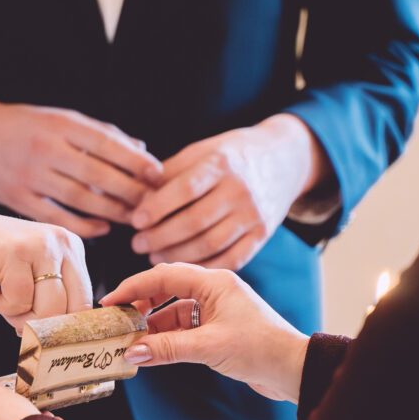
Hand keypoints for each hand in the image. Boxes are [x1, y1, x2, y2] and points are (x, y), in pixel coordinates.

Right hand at [0, 93, 161, 237]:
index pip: (106, 143)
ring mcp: (30, 175)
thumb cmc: (25, 127)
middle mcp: (45, 149)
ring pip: (80, 198)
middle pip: (97, 174)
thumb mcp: (60, 119)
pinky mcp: (18, 199)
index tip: (157, 173)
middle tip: (152, 202)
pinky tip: (102, 227)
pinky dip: (83, 224)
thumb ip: (99, 133)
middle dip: (129, 190)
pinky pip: (56, 216)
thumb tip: (141, 149)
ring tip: (133, 216)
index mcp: (59, 124)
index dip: (135, 160)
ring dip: (111, 210)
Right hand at [0, 210, 93, 328]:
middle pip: (69, 311)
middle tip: (13, 311)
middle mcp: (62, 242)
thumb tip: (65, 339)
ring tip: (0, 293)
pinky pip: (19, 301)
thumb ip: (52, 302)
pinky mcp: (16, 252)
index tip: (42, 334)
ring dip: (18, 314)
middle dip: (39, 324)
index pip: (84, 303)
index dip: (61, 326)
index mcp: (71, 249)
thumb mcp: (29, 281)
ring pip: (48, 310)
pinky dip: (0, 304)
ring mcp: (41, 245)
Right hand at [101, 263, 308, 402]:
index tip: (110, 302)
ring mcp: (217, 308)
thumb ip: (167, 349)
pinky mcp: (218, 327)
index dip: (133, 287)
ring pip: (174, 309)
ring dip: (153, 324)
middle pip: (166, 288)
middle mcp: (215, 290)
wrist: (293, 369)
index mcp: (215, 282)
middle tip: (118, 319)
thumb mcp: (208, 348)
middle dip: (140, 303)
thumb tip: (132, 352)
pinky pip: (184, 326)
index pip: (163, 276)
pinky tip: (153, 349)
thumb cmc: (260, 350)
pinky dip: (167, 336)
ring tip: (132, 339)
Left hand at [131, 114, 328, 269]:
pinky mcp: (262, 234)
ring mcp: (254, 214)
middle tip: (137, 244)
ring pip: (210, 244)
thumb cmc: (229, 156)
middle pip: (194, 222)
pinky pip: (231, 259)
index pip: (185, 189)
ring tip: (154, 256)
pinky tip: (182, 267)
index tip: (135, 221)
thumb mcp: (201, 151)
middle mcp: (241, 189)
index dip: (157, 207)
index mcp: (221, 163)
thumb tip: (135, 199)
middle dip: (160, 237)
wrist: (284, 159)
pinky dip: (203, 266)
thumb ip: (168, 173)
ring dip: (177, 255)